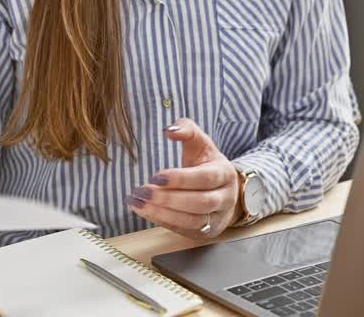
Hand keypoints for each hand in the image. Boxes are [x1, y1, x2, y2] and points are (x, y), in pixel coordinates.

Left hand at [127, 118, 239, 239]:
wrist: (223, 190)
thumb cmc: (206, 164)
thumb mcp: (200, 144)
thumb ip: (187, 130)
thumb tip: (169, 130)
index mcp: (225, 173)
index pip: (205, 178)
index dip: (181, 179)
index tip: (156, 176)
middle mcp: (225, 198)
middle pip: (199, 202)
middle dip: (169, 198)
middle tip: (143, 191)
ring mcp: (216, 218)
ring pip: (192, 220)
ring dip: (162, 213)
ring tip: (138, 203)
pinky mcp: (205, 232)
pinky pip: (183, 230)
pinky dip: (163, 221)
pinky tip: (145, 211)